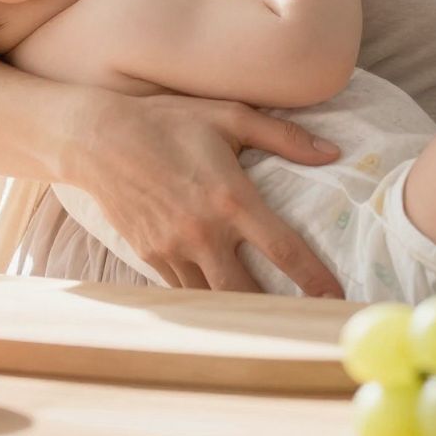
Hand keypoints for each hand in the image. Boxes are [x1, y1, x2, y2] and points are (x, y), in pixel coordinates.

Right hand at [64, 89, 345, 297]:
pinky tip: (220, 292)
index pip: (284, 249)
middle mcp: (203, 231)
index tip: (336, 298)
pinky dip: (204, 293)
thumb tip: (333, 152)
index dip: (314, 278)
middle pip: (249, 292)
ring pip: (213, 297)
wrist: (98, 139)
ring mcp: (173, 248)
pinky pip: (185, 287)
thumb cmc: (170, 121)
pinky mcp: (150, 256)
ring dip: (240, 308)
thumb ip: (284, 136)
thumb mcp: (230, 116)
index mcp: (231, 198)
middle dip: (276, 312)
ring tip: (265, 316)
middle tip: (302, 319)